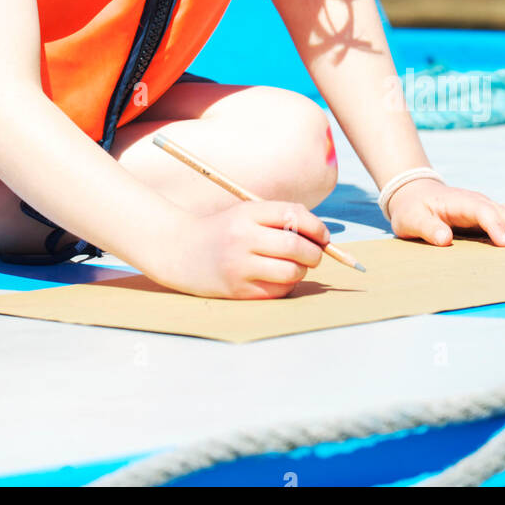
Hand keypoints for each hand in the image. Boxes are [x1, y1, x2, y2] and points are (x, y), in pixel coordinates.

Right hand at [147, 200, 330, 298]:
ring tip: (294, 266)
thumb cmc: (223, 231)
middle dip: (315, 252)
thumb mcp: (246, 214)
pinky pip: (278, 291)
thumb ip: (280, 219)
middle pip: (296, 246)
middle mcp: (243, 238)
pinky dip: (287, 285)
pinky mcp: (239, 290)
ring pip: (291, 272)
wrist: (182, 251)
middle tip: (315, 255)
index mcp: (247, 213)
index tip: (323, 236)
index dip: (316, 226)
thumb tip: (321, 237)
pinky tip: (279, 278)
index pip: (292, 215)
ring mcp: (240, 266)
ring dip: (301, 270)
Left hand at [387, 179, 504, 247]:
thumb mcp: (410, 220)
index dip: (494, 226)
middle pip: (504, 212)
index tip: (504, 243)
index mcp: (459, 202)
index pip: (481, 211)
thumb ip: (426, 227)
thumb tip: (443, 238)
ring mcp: (487, 207)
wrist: (414, 194)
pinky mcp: (491, 215)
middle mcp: (478, 202)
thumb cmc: (412, 210)